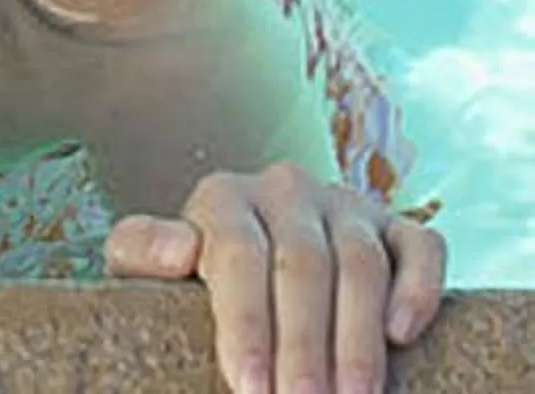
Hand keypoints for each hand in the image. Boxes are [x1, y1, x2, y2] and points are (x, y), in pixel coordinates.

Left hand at [104, 162, 447, 393]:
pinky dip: (419, 289)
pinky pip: (423, 248)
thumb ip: (141, 249)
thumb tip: (181, 250)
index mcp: (223, 198)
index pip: (237, 257)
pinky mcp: (396, 225)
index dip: (245, 325)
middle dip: (304, 345)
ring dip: (359, 337)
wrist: (241, 255)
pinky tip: (403, 336)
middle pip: (303, 266)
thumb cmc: (187, 272)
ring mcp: (347, 204)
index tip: (247, 386)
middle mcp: (287, 190)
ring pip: (361, 264)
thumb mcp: (141, 260)